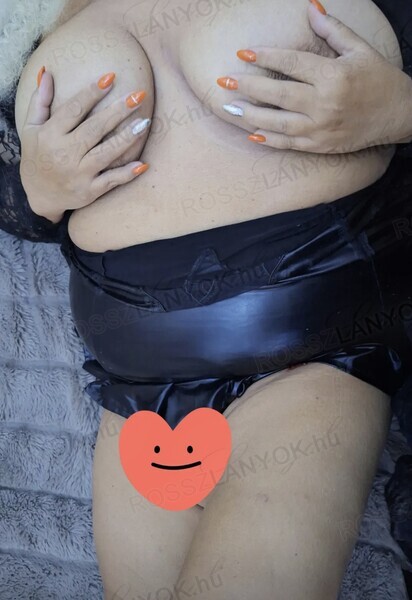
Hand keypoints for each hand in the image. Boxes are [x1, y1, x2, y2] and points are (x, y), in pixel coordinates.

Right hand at [20, 70, 150, 222]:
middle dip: (117, 111)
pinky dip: (126, 174)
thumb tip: (47, 73)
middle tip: (138, 95)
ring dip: (126, 138)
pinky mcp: (89, 191)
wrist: (38, 195)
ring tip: (145, 122)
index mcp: (50, 134)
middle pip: (95, 129)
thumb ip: (40, 102)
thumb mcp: (31, 128)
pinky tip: (142, 164)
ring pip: (106, 153)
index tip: (110, 77)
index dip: (92, 93)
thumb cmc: (37, 156)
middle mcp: (65, 153)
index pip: (74, 109)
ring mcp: (78, 173)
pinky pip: (110, 181)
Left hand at [218, 3, 411, 153]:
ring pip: (279, 122)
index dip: (266, 57)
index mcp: (333, 75)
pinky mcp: (320, 145)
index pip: (292, 63)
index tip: (243, 53)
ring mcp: (321, 127)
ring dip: (251, 115)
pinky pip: (289, 143)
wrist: (398, 115)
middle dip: (249, 87)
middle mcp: (325, 103)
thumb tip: (310, 7)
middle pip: (279, 94)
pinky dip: (269, 139)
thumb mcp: (359, 49)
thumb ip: (332, 30)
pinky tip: (251, 133)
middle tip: (224, 81)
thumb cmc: (378, 78)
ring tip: (230, 107)